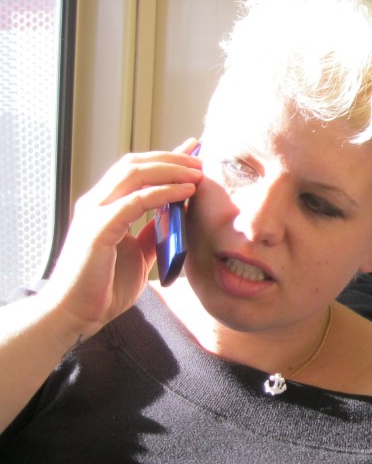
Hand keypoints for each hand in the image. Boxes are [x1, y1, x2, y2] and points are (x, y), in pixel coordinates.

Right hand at [42, 139, 202, 341]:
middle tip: (201, 160)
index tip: (194, 150)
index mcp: (104, 207)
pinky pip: (135, 202)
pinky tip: (185, 193)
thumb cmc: (104, 286)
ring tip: (198, 173)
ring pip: (134, 175)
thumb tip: (171, 217)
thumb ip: (151, 233)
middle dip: (171, 158)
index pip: (135, 170)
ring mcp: (95, 214)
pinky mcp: (99, 229)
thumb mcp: (138, 254)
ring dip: (170, 170)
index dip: (165, 157)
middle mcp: (96, 203)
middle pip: (134, 164)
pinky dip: (163, 193)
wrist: (78, 313)